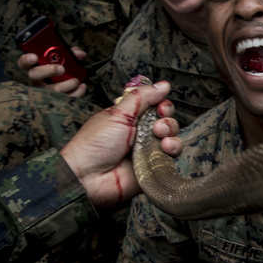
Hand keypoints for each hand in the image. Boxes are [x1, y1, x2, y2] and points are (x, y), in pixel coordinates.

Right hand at [17, 46, 87, 96]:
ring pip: (52, 90)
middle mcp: (37, 81)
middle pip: (35, 75)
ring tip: (76, 80)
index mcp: (35, 67)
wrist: (68, 88)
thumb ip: (68, 54)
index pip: (24, 63)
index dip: (26, 59)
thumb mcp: (62, 60)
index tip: (34, 57)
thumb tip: (80, 54)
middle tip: (61, 69)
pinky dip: (77, 93)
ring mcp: (45, 92)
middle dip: (48, 70)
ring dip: (67, 84)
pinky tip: (82, 86)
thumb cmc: (62, 70)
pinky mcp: (56, 101)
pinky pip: (65, 99)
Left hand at [60, 81, 181, 207]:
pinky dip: (173, 149)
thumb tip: (163, 85)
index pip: (155, 106)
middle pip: (167, 120)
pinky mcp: (154, 167)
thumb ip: (142, 97)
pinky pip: (172, 156)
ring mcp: (148, 151)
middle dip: (167, 120)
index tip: (160, 107)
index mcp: (130, 118)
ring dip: (171, 133)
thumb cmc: (95, 145)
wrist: (89, 177)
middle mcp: (141, 133)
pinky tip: (165, 148)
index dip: (161, 105)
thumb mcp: (118, 113)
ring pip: (172, 137)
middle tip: (156, 126)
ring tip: (160, 137)